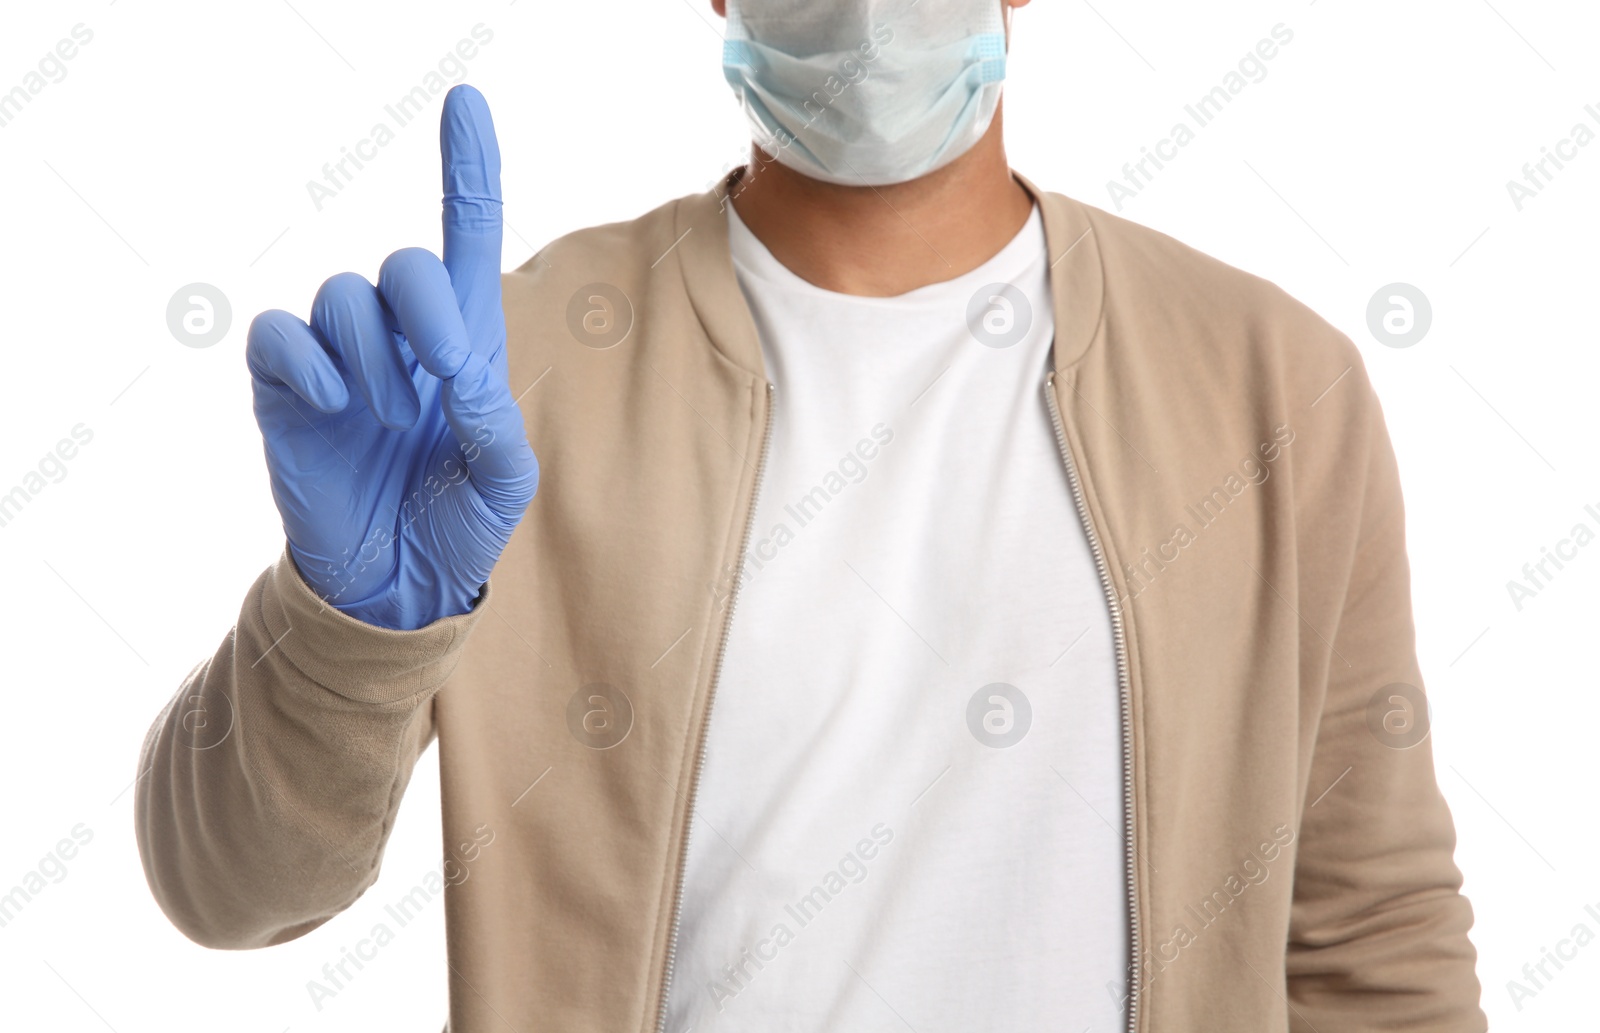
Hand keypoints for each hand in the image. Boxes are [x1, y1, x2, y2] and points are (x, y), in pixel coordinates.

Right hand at [245, 85, 537, 630]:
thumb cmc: (458, 522)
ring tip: (384, 415)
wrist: (394, 582)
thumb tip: (458, 369)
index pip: (467, 236)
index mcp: (465, 343)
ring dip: (372, 355)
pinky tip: (333, 406)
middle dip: (425, 305)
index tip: (465, 102)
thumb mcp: (503, 481)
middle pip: (404, 263)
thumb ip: (494, 423)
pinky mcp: (287, 385)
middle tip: (443, 371)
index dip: (467, 168)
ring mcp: (340, 357)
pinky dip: (308, 361)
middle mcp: (402, 336)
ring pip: (343, 297)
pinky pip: (281, 334)